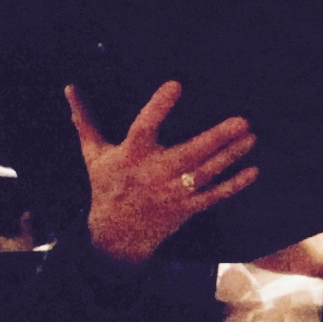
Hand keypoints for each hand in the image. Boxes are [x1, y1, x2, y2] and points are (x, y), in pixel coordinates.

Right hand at [72, 82, 257, 263]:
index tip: (176, 85)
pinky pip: (213, 196)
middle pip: (189, 153)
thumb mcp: (93, 154)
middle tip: (241, 120)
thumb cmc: (106, 187)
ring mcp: (173, 193)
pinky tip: (252, 170)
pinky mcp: (186, 208)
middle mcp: (154, 173)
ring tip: (250, 137)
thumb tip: (70, 89)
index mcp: (131, 155)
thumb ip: (85, 120)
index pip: (145, 126)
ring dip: (230, 156)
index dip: (159, 107)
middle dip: (216, 138)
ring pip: (206, 173)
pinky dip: (234, 185)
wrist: (115, 236)